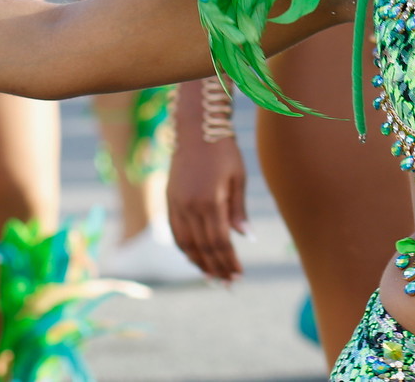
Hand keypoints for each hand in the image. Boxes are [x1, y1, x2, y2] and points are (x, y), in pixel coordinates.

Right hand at [167, 132, 249, 282]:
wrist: (197, 129)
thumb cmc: (224, 152)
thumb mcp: (238, 179)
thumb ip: (238, 211)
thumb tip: (245, 238)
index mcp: (210, 201)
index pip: (220, 242)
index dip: (229, 262)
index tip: (238, 276)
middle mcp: (189, 206)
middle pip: (203, 247)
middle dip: (216, 268)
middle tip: (228, 285)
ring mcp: (176, 204)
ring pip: (185, 244)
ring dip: (199, 263)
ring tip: (212, 277)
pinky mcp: (169, 200)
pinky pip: (175, 232)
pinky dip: (185, 248)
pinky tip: (195, 258)